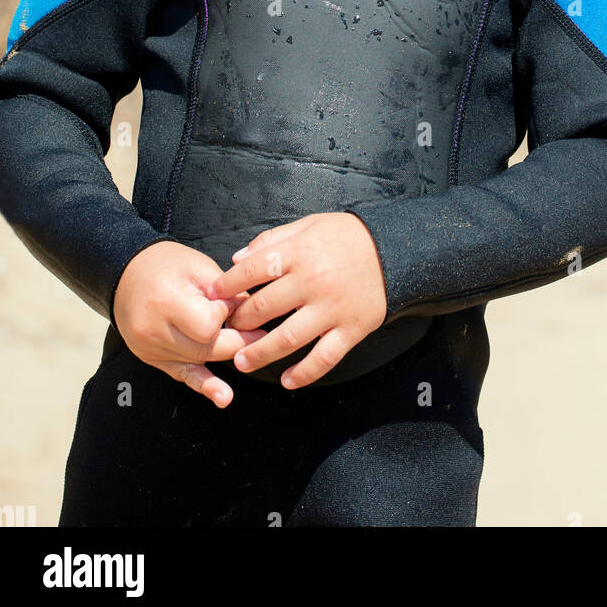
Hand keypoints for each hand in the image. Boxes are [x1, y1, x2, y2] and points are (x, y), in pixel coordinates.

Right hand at [112, 240, 268, 408]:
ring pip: (199, 361)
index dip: (226, 315)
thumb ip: (225, 290)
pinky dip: (204, 386)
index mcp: (166, 301)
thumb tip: (252, 311)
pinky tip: (223, 397)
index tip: (230, 303)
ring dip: (224, 354)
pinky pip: (182, 375)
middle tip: (259, 333)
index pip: (208, 325)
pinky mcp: (152, 359)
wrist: (127, 274)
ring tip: (252, 351)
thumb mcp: (199, 266)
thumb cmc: (166, 264)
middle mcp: (154, 330)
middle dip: (236, 341)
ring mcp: (150, 349)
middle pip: (206, 348)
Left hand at [206, 213, 387, 388]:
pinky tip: (288, 381)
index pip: (255, 269)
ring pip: (289, 338)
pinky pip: (325, 357)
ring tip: (242, 363)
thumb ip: (272, 240)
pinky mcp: (352, 329)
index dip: (229, 284)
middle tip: (228, 329)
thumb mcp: (309, 225)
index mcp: (301, 253)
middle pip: (266, 307)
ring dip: (261, 354)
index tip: (213, 295)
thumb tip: (237, 259)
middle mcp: (314, 281)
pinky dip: (305, 373)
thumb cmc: (345, 236)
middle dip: (240, 321)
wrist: (393, 249)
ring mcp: (333, 308)